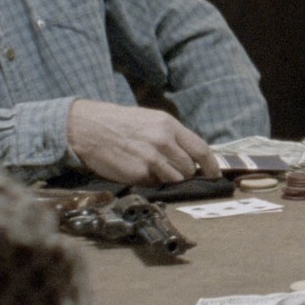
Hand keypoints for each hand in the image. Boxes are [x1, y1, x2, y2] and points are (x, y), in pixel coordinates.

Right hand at [67, 99, 219, 185]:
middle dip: (186, 173)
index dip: (211, 165)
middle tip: (176, 171)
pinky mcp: (138, 173)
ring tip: (155, 170)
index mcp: (169, 125)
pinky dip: (152, 182)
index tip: (214, 174)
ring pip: (175, 179)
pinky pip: (155, 184)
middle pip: (189, 168)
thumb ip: (173, 136)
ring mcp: (151, 159)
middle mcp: (163, 141)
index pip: (201, 149)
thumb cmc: (122, 124)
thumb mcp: (152, 120)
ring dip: (170, 179)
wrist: (90, 128)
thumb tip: (192, 156)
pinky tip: (140, 172)